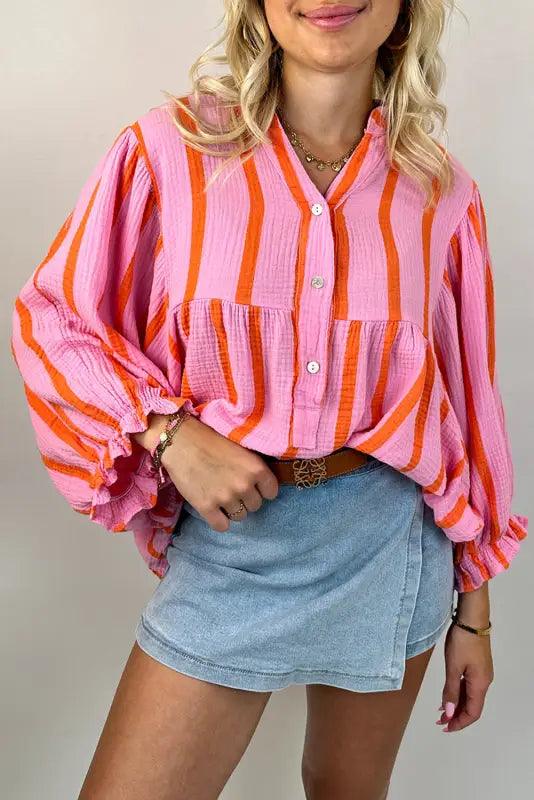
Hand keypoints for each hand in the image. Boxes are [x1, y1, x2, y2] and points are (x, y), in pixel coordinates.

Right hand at [160, 415, 279, 530]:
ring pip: (240, 517)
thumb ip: (252, 467)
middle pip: (255, 506)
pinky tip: (213, 509)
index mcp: (256, 468)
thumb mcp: (240, 449)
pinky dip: (218, 520)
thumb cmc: (210, 440)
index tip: (252, 486)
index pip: (271, 492)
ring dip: (231, 509)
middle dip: (245, 499)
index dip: (262, 490)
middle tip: (231, 488)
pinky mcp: (206, 507)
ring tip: (220, 495)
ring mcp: (225, 498)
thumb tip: (260, 485)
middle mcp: (244, 485)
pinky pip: (222, 526)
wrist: (179, 441)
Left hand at [437, 590, 493, 732]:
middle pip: (472, 706)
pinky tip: (449, 693)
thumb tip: (449, 712)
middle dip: (456, 715)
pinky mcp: (477, 665)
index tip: (445, 727)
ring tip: (441, 710)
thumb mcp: (453, 667)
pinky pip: (469, 686)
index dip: (460, 723)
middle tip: (440, 721)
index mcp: (480, 684)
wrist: (471, 618)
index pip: (473, 713)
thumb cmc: (463, 641)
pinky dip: (459, 693)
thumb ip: (451, 690)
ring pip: (470, 696)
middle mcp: (484, 681)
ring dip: (457, 704)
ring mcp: (482, 673)